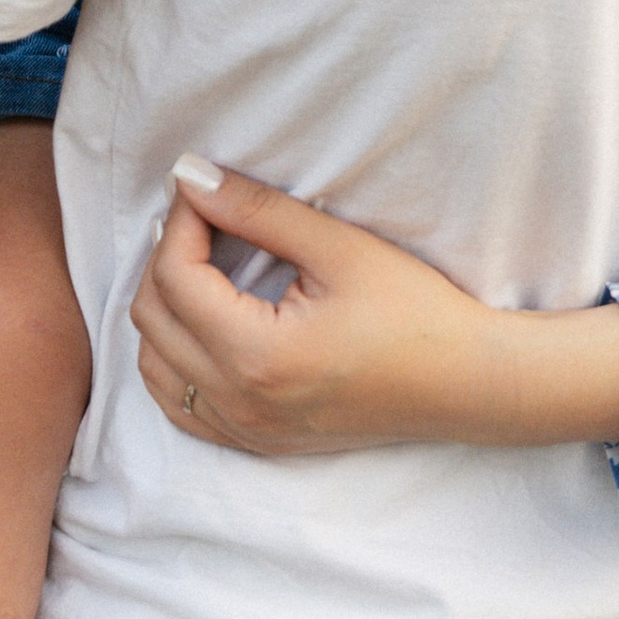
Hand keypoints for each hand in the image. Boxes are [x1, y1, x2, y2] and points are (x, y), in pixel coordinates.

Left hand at [130, 158, 618, 454]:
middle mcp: (239, 403)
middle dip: (167, 258)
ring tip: (203, 264)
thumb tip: (189, 176)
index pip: (174, 277)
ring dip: (164, 309)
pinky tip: (205, 323)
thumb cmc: (414, 312)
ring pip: (154, 366)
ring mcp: (245, 431)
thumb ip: (256, 210)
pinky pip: (180, 404)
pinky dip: (174, 359)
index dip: (181, 221)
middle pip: (152, 319)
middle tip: (206, 219)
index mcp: (256, 356)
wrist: (466, 384)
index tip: (205, 189)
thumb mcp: (338, 248)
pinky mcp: (256, 442)